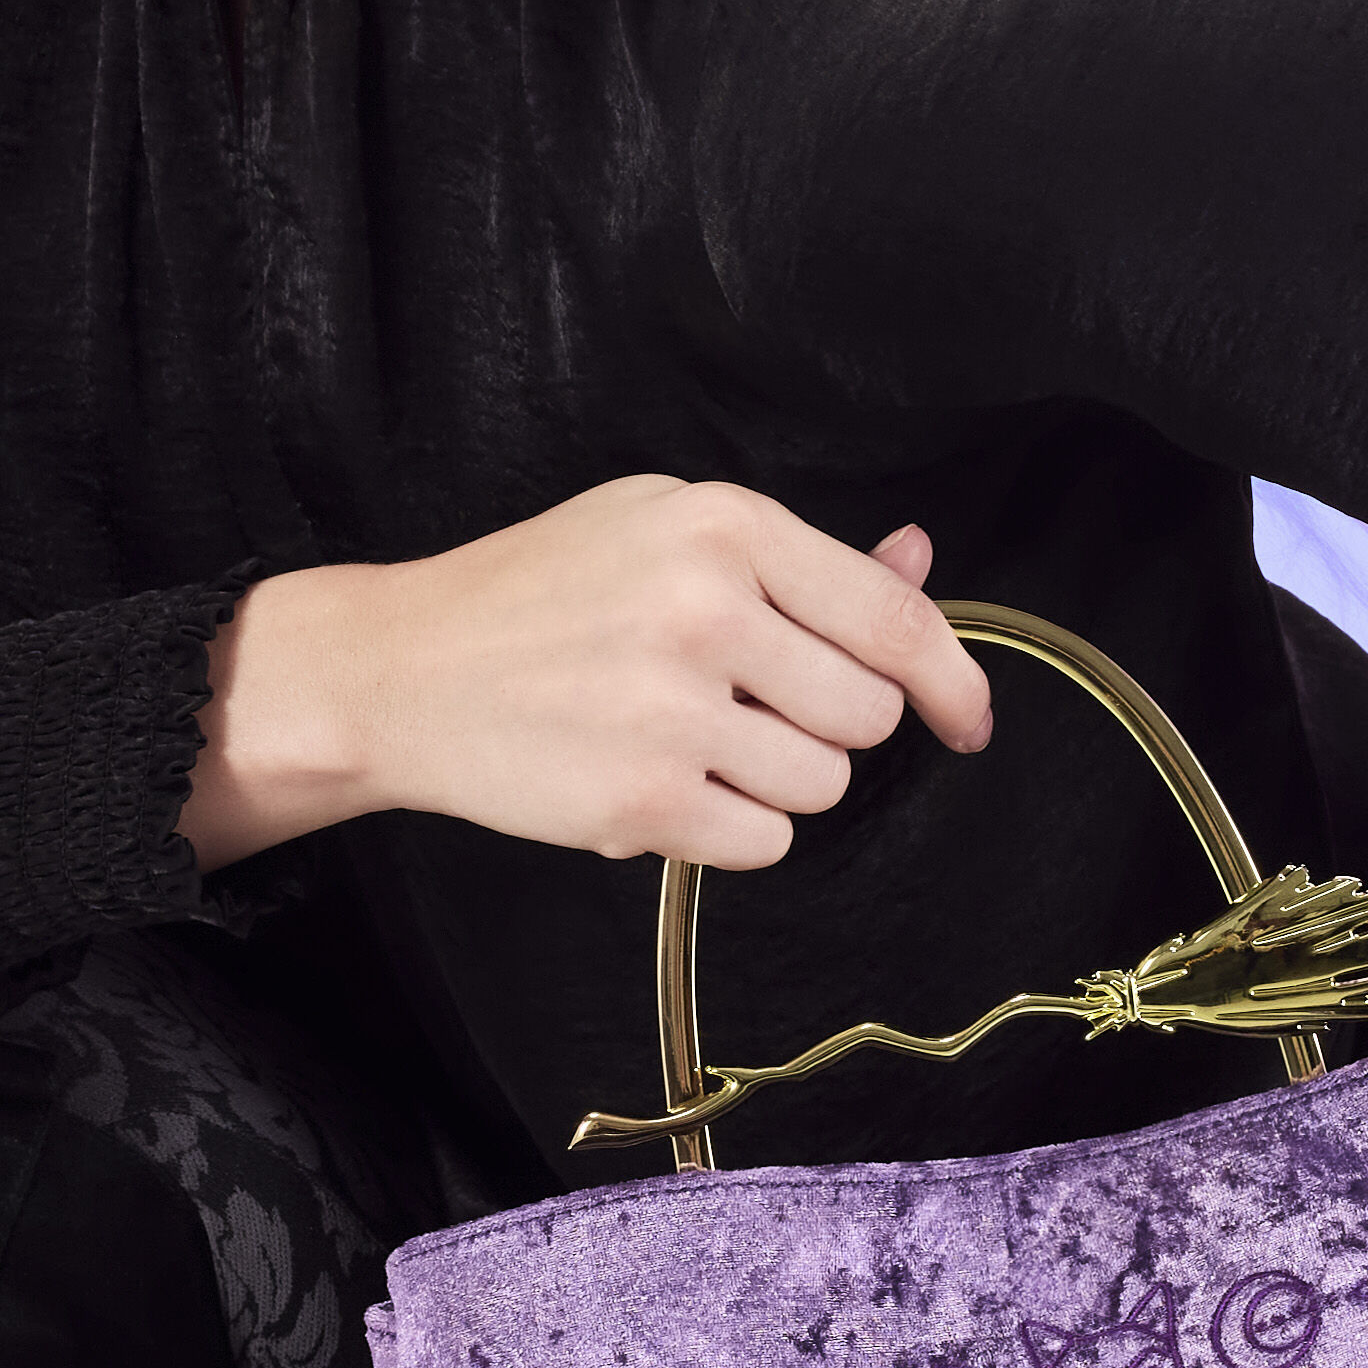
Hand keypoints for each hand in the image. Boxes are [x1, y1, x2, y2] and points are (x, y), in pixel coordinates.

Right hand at [180, 479, 995, 873]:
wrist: (400, 667)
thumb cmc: (537, 595)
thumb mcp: (663, 532)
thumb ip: (802, 562)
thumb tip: (919, 563)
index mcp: (725, 525)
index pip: (894, 618)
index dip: (952, 682)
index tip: (967, 720)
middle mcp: (706, 607)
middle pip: (867, 713)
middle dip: (825, 726)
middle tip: (740, 708)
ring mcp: (673, 706)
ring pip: (823, 784)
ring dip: (776, 782)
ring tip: (687, 740)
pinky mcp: (641, 798)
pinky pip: (763, 841)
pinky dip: (728, 830)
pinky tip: (661, 784)